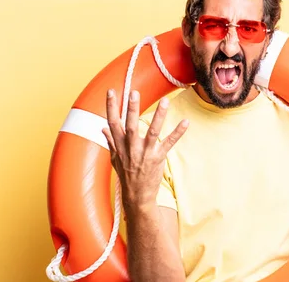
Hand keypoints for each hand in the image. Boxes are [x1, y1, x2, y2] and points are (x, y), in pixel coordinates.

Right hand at [102, 89, 188, 206]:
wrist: (137, 196)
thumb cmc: (126, 176)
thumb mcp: (114, 159)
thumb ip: (110, 142)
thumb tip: (103, 128)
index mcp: (119, 146)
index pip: (112, 123)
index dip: (111, 107)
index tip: (111, 91)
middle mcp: (131, 148)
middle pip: (130, 125)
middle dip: (131, 109)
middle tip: (134, 92)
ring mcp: (145, 153)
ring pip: (152, 132)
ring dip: (159, 116)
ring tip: (165, 101)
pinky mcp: (158, 158)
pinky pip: (169, 143)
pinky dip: (177, 132)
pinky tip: (186, 122)